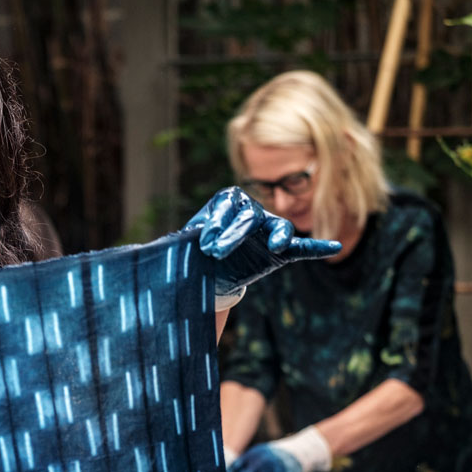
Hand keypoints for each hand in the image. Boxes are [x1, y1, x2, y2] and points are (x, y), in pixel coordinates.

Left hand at [183, 187, 341, 307]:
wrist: (211, 269)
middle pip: (250, 216)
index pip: (225, 208)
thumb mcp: (183, 246)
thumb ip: (174, 245)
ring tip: (277, 245)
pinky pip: (302, 246)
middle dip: (234, 233)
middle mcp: (250, 211)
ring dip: (279, 234)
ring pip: (279, 227)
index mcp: (226, 203)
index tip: (204, 246)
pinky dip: (317, 246)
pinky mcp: (281, 250)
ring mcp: (269, 230)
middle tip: (216, 252)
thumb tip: (138, 251)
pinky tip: (333, 246)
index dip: (215, 225)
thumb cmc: (194, 252)